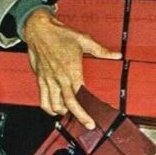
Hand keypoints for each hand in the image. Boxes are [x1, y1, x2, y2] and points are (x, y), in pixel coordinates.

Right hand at [21, 8, 121, 128]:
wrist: (38, 29)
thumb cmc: (60, 34)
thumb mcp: (84, 40)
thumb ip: (101, 50)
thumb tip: (117, 55)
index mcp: (71, 70)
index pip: (79, 95)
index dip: (86, 109)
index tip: (94, 117)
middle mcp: (59, 78)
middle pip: (68, 104)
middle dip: (79, 117)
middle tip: (88, 125)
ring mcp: (48, 80)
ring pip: (53, 105)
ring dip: (63, 113)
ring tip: (72, 115)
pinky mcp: (40, 79)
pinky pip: (42, 99)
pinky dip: (48, 108)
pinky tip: (55, 110)